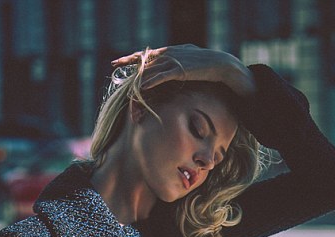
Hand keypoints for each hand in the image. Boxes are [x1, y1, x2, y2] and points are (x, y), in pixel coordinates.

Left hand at [112, 45, 254, 96]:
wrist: (218, 64)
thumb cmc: (204, 63)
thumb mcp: (187, 58)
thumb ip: (176, 59)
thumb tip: (170, 64)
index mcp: (168, 51)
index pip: (146, 53)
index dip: (132, 56)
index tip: (119, 60)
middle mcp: (168, 54)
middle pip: (144, 59)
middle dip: (129, 63)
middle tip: (115, 65)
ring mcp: (173, 61)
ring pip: (150, 70)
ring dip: (138, 79)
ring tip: (127, 85)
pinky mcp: (179, 71)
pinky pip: (161, 77)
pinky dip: (150, 82)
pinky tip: (141, 87)